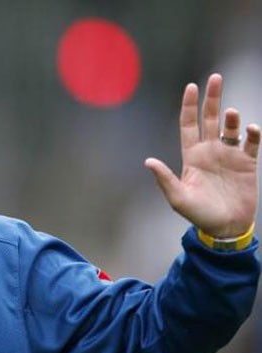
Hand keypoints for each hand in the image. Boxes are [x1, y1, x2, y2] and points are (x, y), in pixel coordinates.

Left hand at [145, 73, 259, 237]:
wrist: (225, 227)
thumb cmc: (199, 214)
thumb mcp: (178, 198)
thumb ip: (165, 179)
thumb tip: (148, 161)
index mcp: (192, 156)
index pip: (189, 125)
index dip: (190, 106)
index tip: (191, 86)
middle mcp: (210, 151)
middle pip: (210, 119)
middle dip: (212, 98)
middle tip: (216, 78)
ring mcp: (229, 156)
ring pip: (231, 128)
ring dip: (232, 119)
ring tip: (231, 113)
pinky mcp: (247, 164)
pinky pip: (252, 143)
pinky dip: (253, 134)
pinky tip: (251, 130)